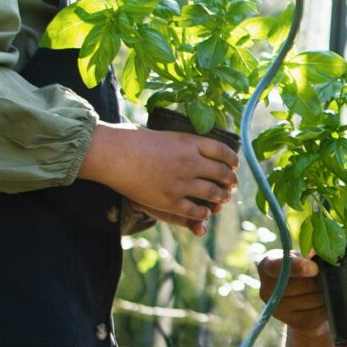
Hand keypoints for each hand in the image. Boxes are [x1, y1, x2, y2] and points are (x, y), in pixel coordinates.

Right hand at [79, 125, 237, 235]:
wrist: (112, 154)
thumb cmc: (131, 140)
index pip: (223, 151)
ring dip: (222, 198)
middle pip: (223, 173)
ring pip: (213, 193)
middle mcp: (191, 162)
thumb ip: (181, 142)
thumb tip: (192, 145)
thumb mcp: (163, 134)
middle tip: (232, 185)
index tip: (234, 165)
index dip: (232, 160)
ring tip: (223, 199)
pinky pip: (196, 211)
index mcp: (190, 142)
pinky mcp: (170, 201)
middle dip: (231, 181)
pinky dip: (204, 213)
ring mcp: (182, 183)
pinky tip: (204, 213)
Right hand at [256, 252, 334, 340]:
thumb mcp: (303, 256)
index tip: (314, 268)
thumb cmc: (303, 270)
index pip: (277, 267)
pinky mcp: (295, 323)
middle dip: (319, 279)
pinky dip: (328, 305)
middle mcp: (266, 290)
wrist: (305, 298)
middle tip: (327, 274)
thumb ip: (309, 253)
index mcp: (267, 266)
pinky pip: (319, 313)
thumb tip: (320, 253)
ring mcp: (278, 310)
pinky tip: (326, 301)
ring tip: (325, 287)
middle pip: (301, 285)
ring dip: (325, 292)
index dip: (298, 267)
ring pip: (312, 299)